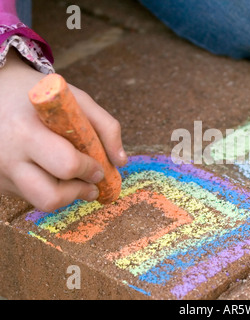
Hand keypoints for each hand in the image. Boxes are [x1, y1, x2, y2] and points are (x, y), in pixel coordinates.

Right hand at [0, 50, 127, 211]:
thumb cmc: (43, 98)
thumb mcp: (77, 100)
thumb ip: (106, 126)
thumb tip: (121, 161)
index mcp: (26, 130)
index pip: (66, 164)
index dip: (90, 169)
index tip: (99, 167)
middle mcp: (8, 156)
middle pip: (50, 196)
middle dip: (79, 192)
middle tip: (92, 184)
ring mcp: (0, 173)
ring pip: (41, 203)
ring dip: (67, 196)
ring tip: (77, 182)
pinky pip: (31, 197)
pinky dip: (51, 189)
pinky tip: (54, 172)